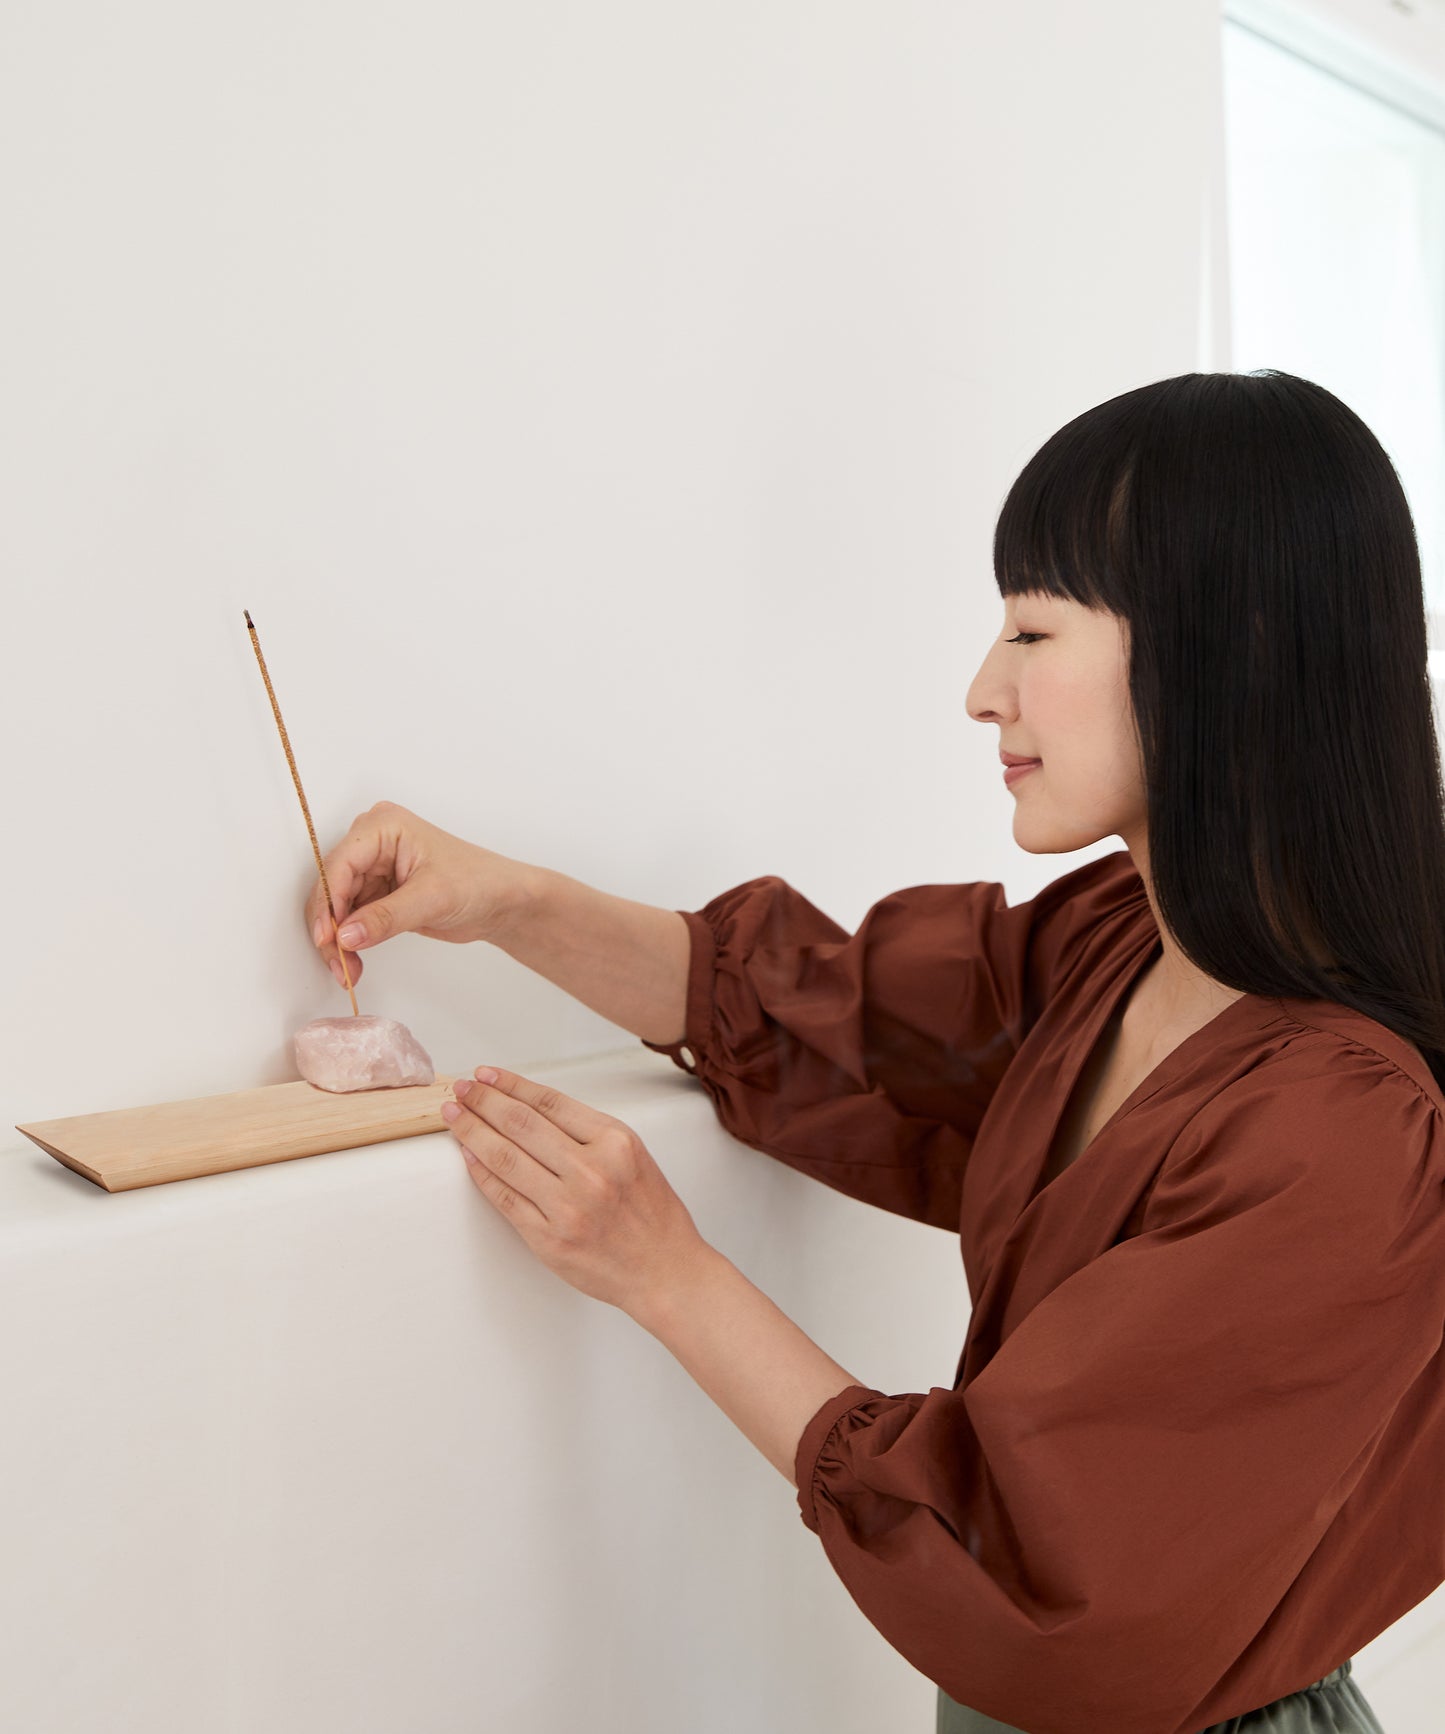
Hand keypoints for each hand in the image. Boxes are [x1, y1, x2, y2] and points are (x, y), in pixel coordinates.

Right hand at [303, 801, 533, 991]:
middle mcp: (372, 843)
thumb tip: (344, 936)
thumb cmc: (478, 882)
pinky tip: (353, 963)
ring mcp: (373, 869)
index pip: (340, 864)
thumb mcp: (432, 898)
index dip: (328, 902)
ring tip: (348, 971)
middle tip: (337, 963)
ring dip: (338, 942)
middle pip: (331, 888)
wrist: (501, 902)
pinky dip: (349, 943)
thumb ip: (385, 917)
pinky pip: (350, 919)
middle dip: (330, 928)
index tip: (327, 937)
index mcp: (383, 826)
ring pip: (337, 908)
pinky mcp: (378, 893)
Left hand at [442, 1064, 710, 1315]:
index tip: (487, 1074)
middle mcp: (592, 1171)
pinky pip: (505, 1199)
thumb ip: (590, 1133)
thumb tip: (531, 1108)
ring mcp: (568, 1207)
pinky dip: (481, 1173)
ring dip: (472, 1131)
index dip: (512, 1085)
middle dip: (484, 1101)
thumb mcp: (634, 1156)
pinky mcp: (549, 1239)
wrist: (665, 1269)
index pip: (550, 1102)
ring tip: (454, 1115)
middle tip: (462, 1088)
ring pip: (505, 1158)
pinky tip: (467, 1155)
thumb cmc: (651, 1213)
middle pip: (521, 1124)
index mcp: (616, 1142)